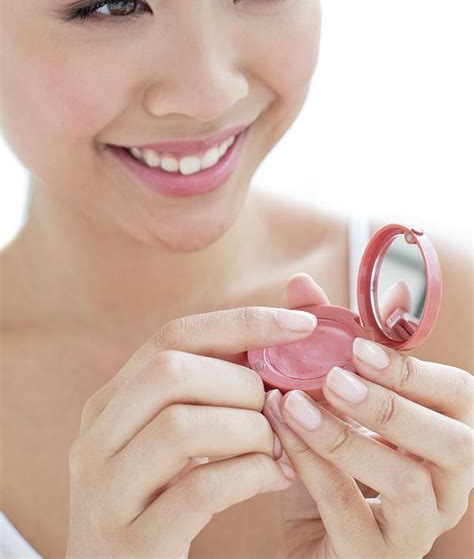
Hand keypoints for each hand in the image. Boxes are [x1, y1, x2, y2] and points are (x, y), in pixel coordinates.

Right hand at [65, 304, 317, 557]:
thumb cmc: (167, 506)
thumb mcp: (177, 443)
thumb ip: (215, 390)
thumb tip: (289, 326)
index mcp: (109, 404)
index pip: (172, 337)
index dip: (242, 323)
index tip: (302, 324)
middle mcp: (95, 440)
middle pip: (170, 371)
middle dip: (242, 382)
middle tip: (279, 409)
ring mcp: (105, 493)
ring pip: (181, 426)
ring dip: (250, 430)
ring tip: (278, 448)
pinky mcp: (129, 544)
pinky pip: (199, 490)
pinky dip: (251, 476)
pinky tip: (276, 480)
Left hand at [263, 273, 473, 557]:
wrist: (312, 536)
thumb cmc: (334, 459)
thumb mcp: (330, 399)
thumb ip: (321, 342)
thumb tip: (299, 284)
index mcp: (445, 432)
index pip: (457, 395)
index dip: (411, 369)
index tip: (357, 347)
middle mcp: (447, 483)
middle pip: (454, 443)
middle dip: (391, 405)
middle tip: (334, 379)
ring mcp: (418, 527)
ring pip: (409, 484)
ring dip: (348, 437)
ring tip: (297, 404)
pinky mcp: (376, 557)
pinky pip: (353, 516)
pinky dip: (315, 469)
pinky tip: (283, 437)